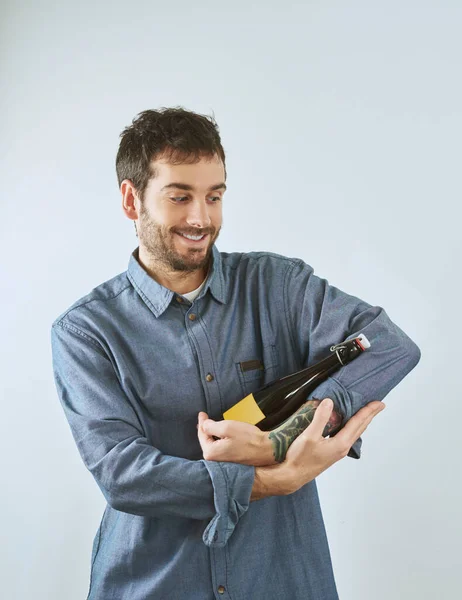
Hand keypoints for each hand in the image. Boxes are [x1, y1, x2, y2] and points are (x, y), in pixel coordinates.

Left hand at [197, 412, 276, 466]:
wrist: (267, 450)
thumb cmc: (248, 438)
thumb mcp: (227, 428)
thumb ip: (211, 426)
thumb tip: (203, 424)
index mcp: (210, 452)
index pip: (202, 434)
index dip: (202, 422)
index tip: (202, 413)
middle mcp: (214, 460)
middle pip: (206, 440)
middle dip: (205, 429)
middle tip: (204, 417)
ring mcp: (223, 462)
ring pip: (213, 444)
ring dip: (212, 433)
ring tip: (210, 424)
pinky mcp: (231, 460)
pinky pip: (220, 447)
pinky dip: (219, 439)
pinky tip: (220, 433)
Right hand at [252, 398, 385, 498]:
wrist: (292, 476)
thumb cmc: (300, 458)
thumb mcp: (309, 436)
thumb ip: (320, 418)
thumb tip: (329, 402)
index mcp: (340, 443)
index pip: (358, 423)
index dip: (368, 411)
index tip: (379, 403)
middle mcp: (342, 448)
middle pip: (360, 428)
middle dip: (370, 416)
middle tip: (378, 406)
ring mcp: (337, 452)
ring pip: (355, 433)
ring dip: (361, 422)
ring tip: (366, 414)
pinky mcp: (331, 453)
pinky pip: (347, 437)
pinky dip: (352, 428)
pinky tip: (347, 426)